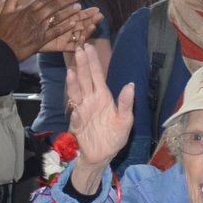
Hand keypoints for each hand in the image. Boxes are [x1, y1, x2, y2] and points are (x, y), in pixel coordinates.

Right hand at [0, 0, 92, 60]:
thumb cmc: (3, 31)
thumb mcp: (5, 12)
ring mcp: (39, 28)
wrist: (2, 49)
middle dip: (66, 0)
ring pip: (56, 17)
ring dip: (68, 11)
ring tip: (79, 7)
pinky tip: (74, 23)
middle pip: (53, 6)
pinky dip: (65, 27)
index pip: (42, 0)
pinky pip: (55, 31)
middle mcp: (34, 17)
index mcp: (27, 10)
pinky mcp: (42, 39)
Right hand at [66, 42, 134, 171]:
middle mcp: (90, 100)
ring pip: (76, 94)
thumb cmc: (114, 136)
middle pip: (85, 80)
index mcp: (103, 97)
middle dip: (82, 65)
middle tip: (79, 50)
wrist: (103, 155)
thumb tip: (130, 85)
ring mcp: (82, 111)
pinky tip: (78, 110)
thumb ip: (126, 103)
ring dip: (73, 84)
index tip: (88, 47)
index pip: (97, 76)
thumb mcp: (126, 120)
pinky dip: (76, 115)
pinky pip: (76, 118)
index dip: (93, 62)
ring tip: (72, 72)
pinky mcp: (77, 125)